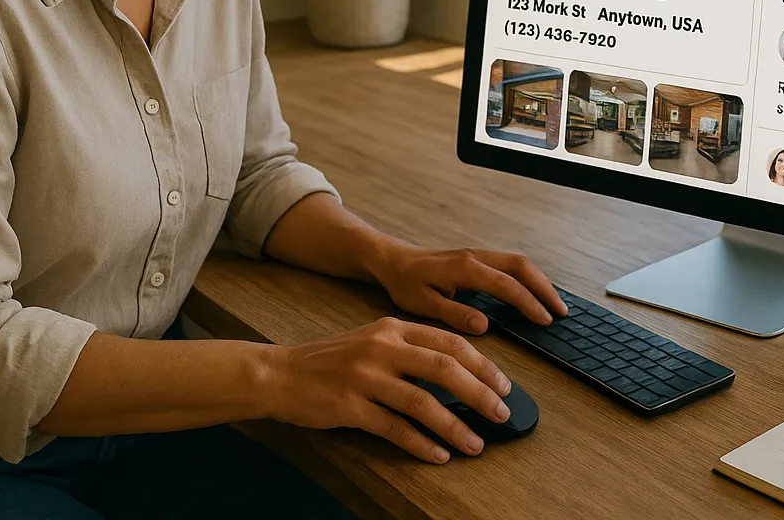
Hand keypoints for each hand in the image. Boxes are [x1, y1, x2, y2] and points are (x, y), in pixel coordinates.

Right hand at [267, 316, 513, 462]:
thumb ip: (410, 349)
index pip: (449, 342)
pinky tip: (438, 455)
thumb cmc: (331, 361)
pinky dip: (421, 443)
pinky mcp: (349, 407)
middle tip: (501, 414)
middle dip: (480, 393)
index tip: (504, 385)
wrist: (279, 374)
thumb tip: (458, 373)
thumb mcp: (372, 340)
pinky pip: (394, 428)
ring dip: (455, 426)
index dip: (482, 364)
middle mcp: (382, 348)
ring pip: (423, 402)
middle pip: (444, 368)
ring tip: (476, 444)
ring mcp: (365, 377)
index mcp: (392, 328)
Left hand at [370, 243, 567, 334]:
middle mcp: (476, 256)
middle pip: (522, 266)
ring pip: (519, 262)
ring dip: (540, 280)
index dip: (529, 302)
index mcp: (465, 268)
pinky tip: (534, 292)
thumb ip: (453, 314)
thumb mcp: (422, 304)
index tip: (545, 320)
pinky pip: (511, 263)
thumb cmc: (405, 283)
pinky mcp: (478, 258)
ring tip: (554, 304)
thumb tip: (484, 325)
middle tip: (561, 312)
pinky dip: (528, 277)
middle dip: (545, 288)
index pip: (506, 285)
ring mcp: (479, 254)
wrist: (393, 260)